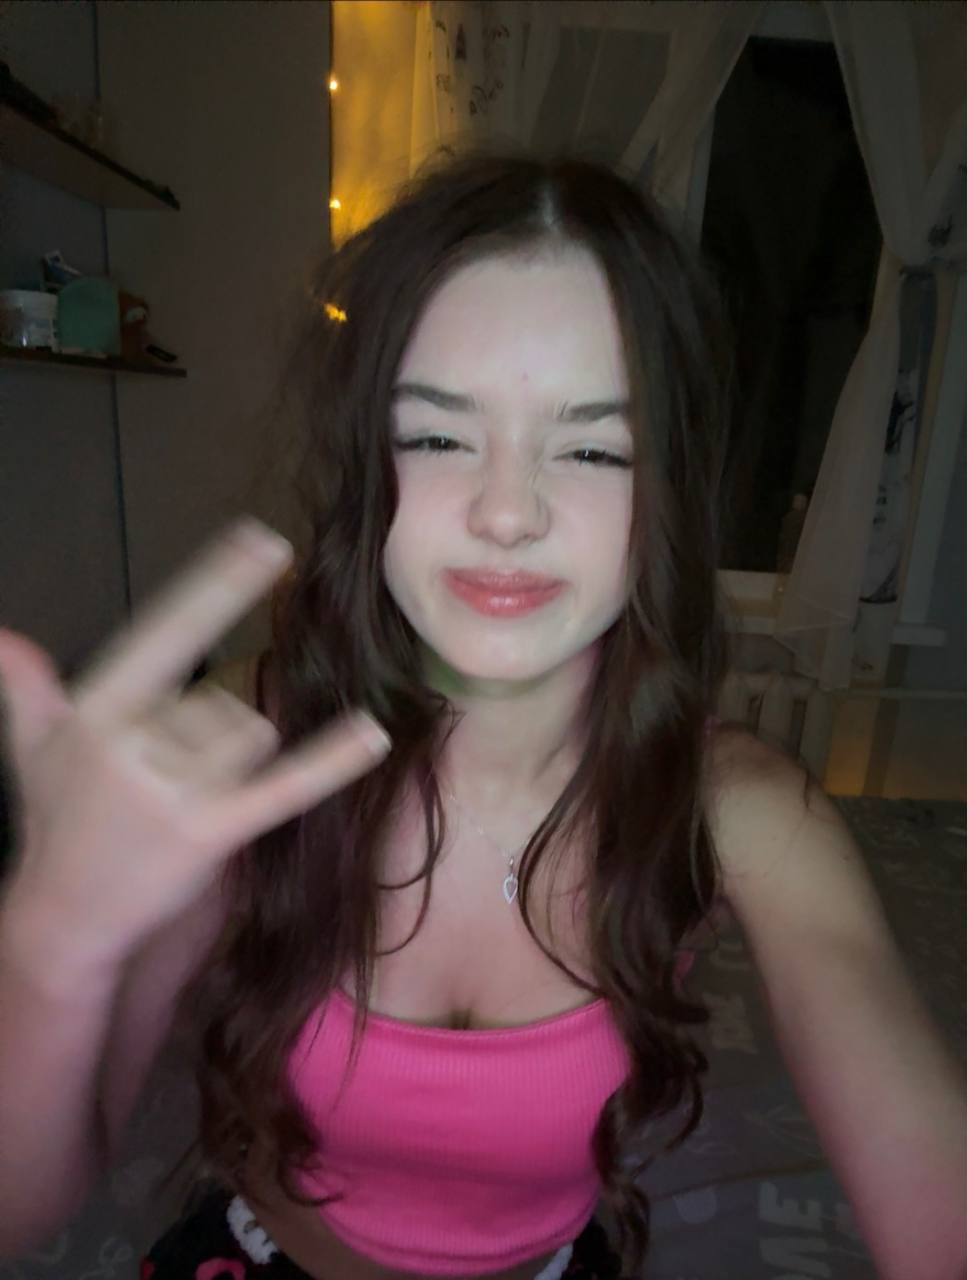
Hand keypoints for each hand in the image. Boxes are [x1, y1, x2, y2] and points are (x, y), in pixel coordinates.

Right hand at [0, 518, 390, 967]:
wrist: (65, 916)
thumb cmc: (59, 822)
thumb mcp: (34, 748)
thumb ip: (28, 687)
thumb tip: (3, 638)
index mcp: (98, 709)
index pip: (168, 631)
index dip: (218, 585)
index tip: (263, 542)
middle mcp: (132, 744)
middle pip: (222, 700)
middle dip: (205, 737)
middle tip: (165, 784)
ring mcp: (171, 792)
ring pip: (251, 733)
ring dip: (234, 761)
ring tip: (186, 800)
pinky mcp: (209, 835)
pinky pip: (282, 786)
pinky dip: (330, 760)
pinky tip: (372, 733)